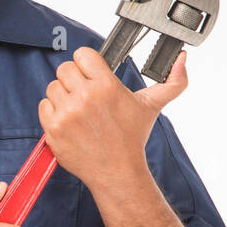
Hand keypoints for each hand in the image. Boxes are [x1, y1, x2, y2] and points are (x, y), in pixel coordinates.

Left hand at [38, 46, 188, 190]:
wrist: (117, 171)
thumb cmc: (132, 138)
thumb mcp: (153, 106)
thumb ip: (173, 81)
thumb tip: (182, 59)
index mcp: (107, 86)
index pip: (82, 54)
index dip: (86, 63)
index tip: (91, 74)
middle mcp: (85, 97)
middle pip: (64, 68)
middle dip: (73, 79)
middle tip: (84, 95)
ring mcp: (67, 113)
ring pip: (53, 86)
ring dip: (62, 96)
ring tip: (78, 110)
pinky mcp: (53, 128)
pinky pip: (44, 105)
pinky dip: (52, 112)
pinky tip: (68, 121)